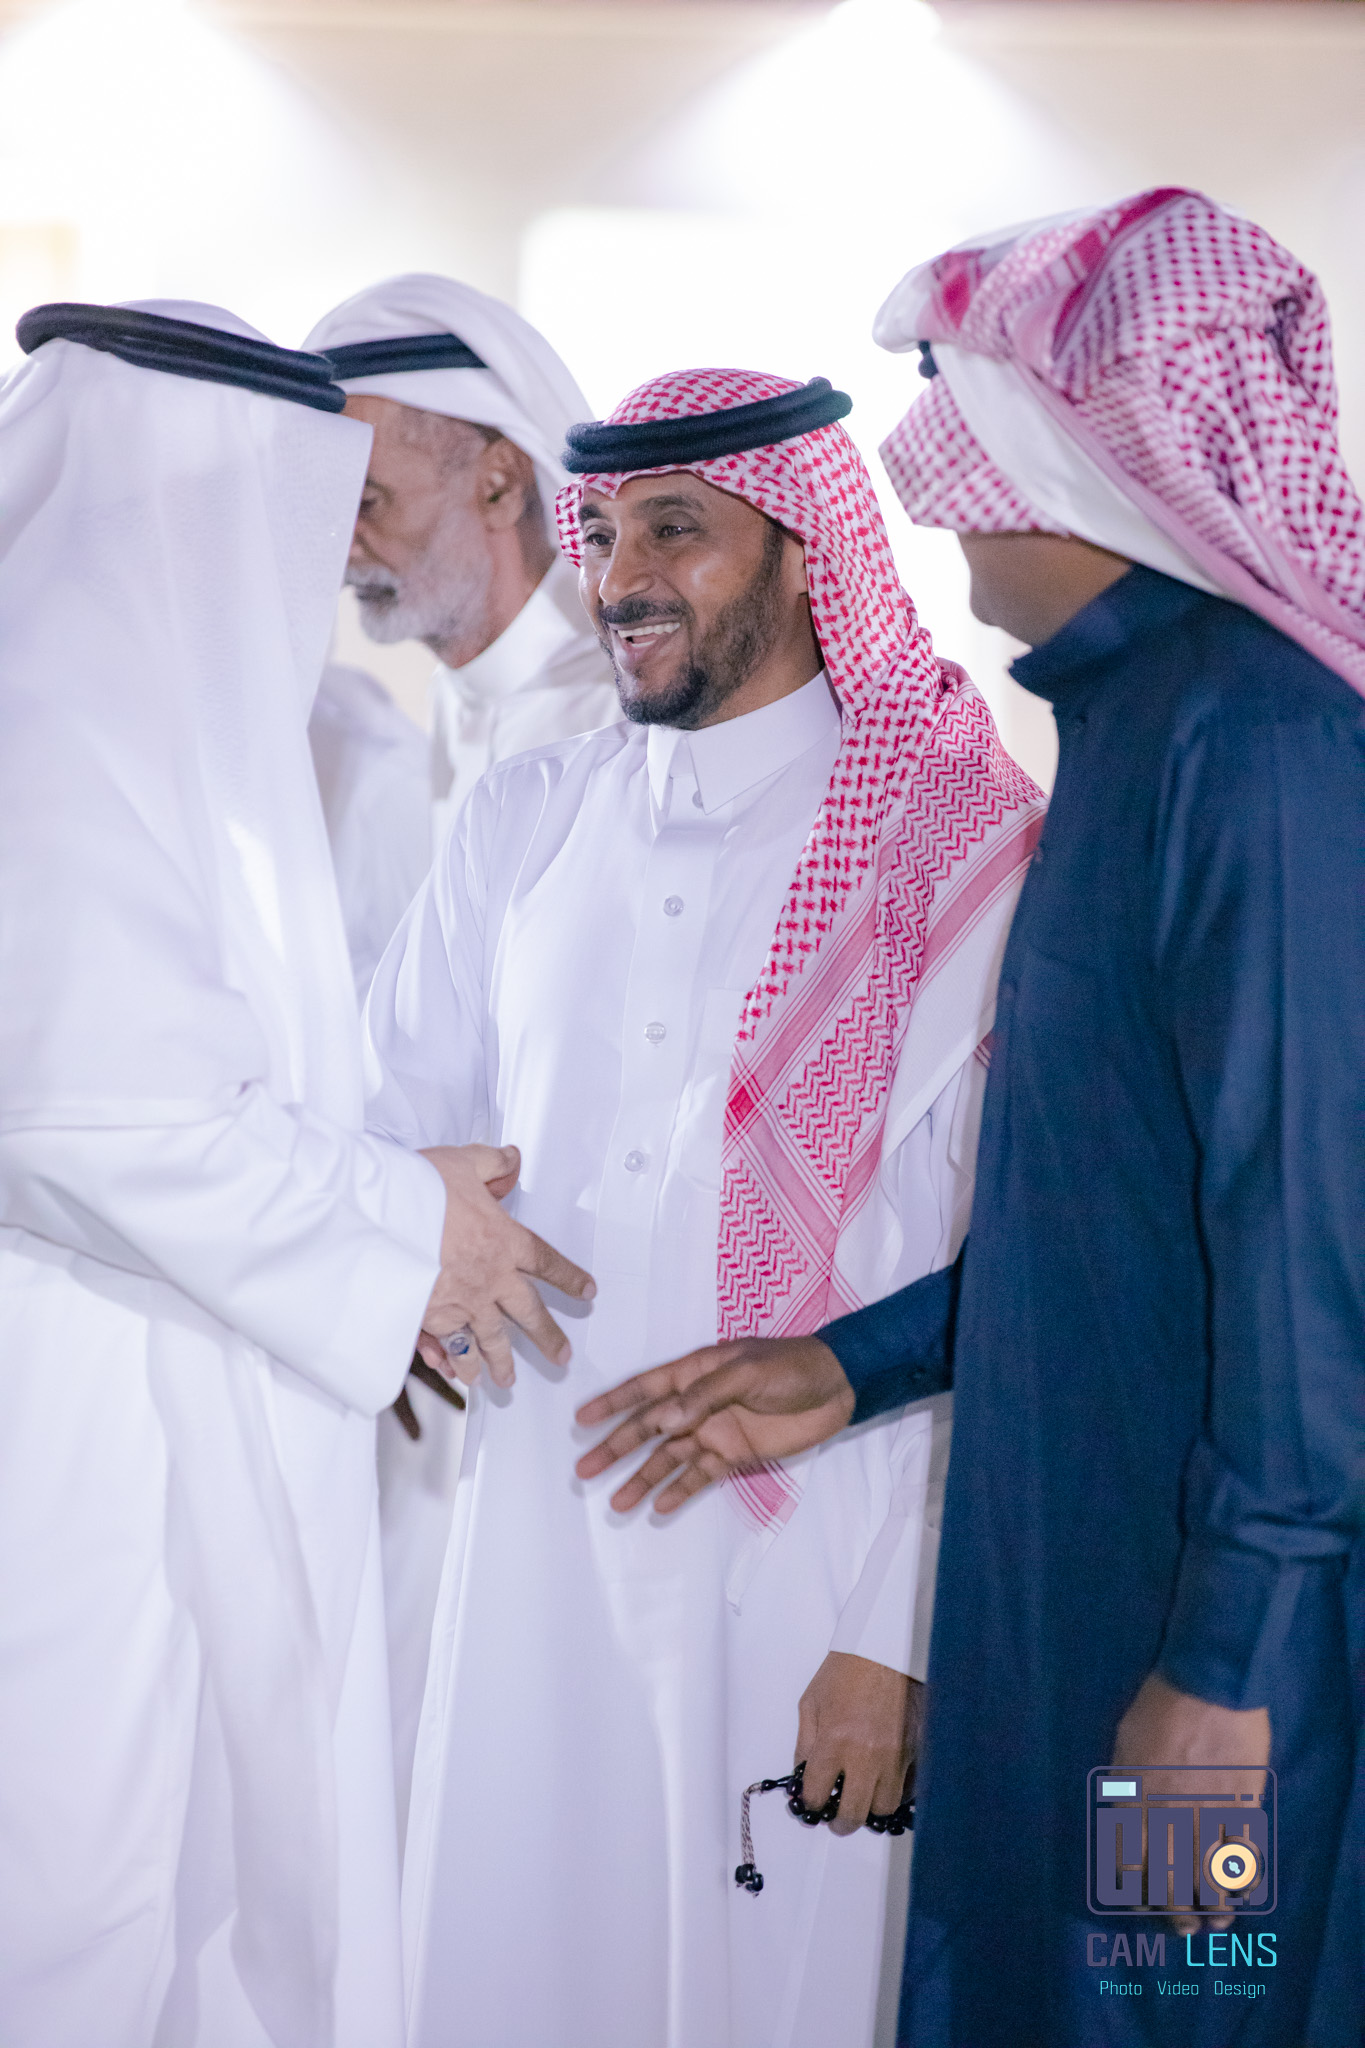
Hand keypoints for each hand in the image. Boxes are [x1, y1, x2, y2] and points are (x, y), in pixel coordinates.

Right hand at [416, 1143, 593, 1390]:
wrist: (380, 1217)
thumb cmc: (419, 1188)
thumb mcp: (463, 1162)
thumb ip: (492, 1162)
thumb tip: (511, 1158)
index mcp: (504, 1240)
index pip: (546, 1262)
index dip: (569, 1277)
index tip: (587, 1292)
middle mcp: (490, 1277)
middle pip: (528, 1314)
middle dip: (547, 1337)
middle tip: (561, 1357)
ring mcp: (462, 1302)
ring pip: (490, 1339)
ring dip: (499, 1362)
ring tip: (505, 1380)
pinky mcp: (430, 1317)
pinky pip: (450, 1347)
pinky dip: (454, 1363)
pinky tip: (458, 1375)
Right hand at [574, 1336, 854, 1512]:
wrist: (837, 1387)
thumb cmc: (789, 1367)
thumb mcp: (746, 1371)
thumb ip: (705, 1395)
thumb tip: (664, 1421)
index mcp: (695, 1373)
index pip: (645, 1389)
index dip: (612, 1403)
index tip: (581, 1420)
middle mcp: (697, 1404)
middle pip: (647, 1429)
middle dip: (616, 1449)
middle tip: (584, 1472)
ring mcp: (714, 1430)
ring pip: (668, 1458)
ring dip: (643, 1479)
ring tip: (616, 1503)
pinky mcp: (734, 1454)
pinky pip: (700, 1475)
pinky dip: (680, 1491)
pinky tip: (659, 1508)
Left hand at [798, 1653, 924, 1835]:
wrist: (884, 1648)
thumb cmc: (845, 1671)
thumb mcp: (811, 1703)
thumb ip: (805, 1744)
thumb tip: (803, 1776)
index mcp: (834, 1742)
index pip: (817, 1794)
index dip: (810, 1806)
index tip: (812, 1805)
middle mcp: (865, 1755)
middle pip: (853, 1814)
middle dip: (840, 1823)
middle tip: (836, 1818)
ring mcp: (896, 1756)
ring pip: (883, 1808)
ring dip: (870, 1809)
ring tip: (863, 1799)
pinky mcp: (917, 1750)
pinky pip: (909, 1789)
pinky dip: (897, 1794)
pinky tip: (885, 1783)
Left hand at [1112, 1671, 1270, 1932]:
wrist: (1209, 1685)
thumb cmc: (1158, 1706)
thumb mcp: (1124, 1743)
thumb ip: (1125, 1784)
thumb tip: (1125, 1810)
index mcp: (1134, 1803)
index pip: (1129, 1866)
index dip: (1136, 1891)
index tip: (1144, 1902)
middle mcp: (1169, 1820)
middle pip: (1171, 1885)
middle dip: (1177, 1915)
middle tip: (1185, 1927)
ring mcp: (1210, 1818)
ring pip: (1212, 1882)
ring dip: (1216, 1908)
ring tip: (1217, 1920)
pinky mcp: (1244, 1810)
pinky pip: (1244, 1858)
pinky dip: (1243, 1878)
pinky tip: (1241, 1887)